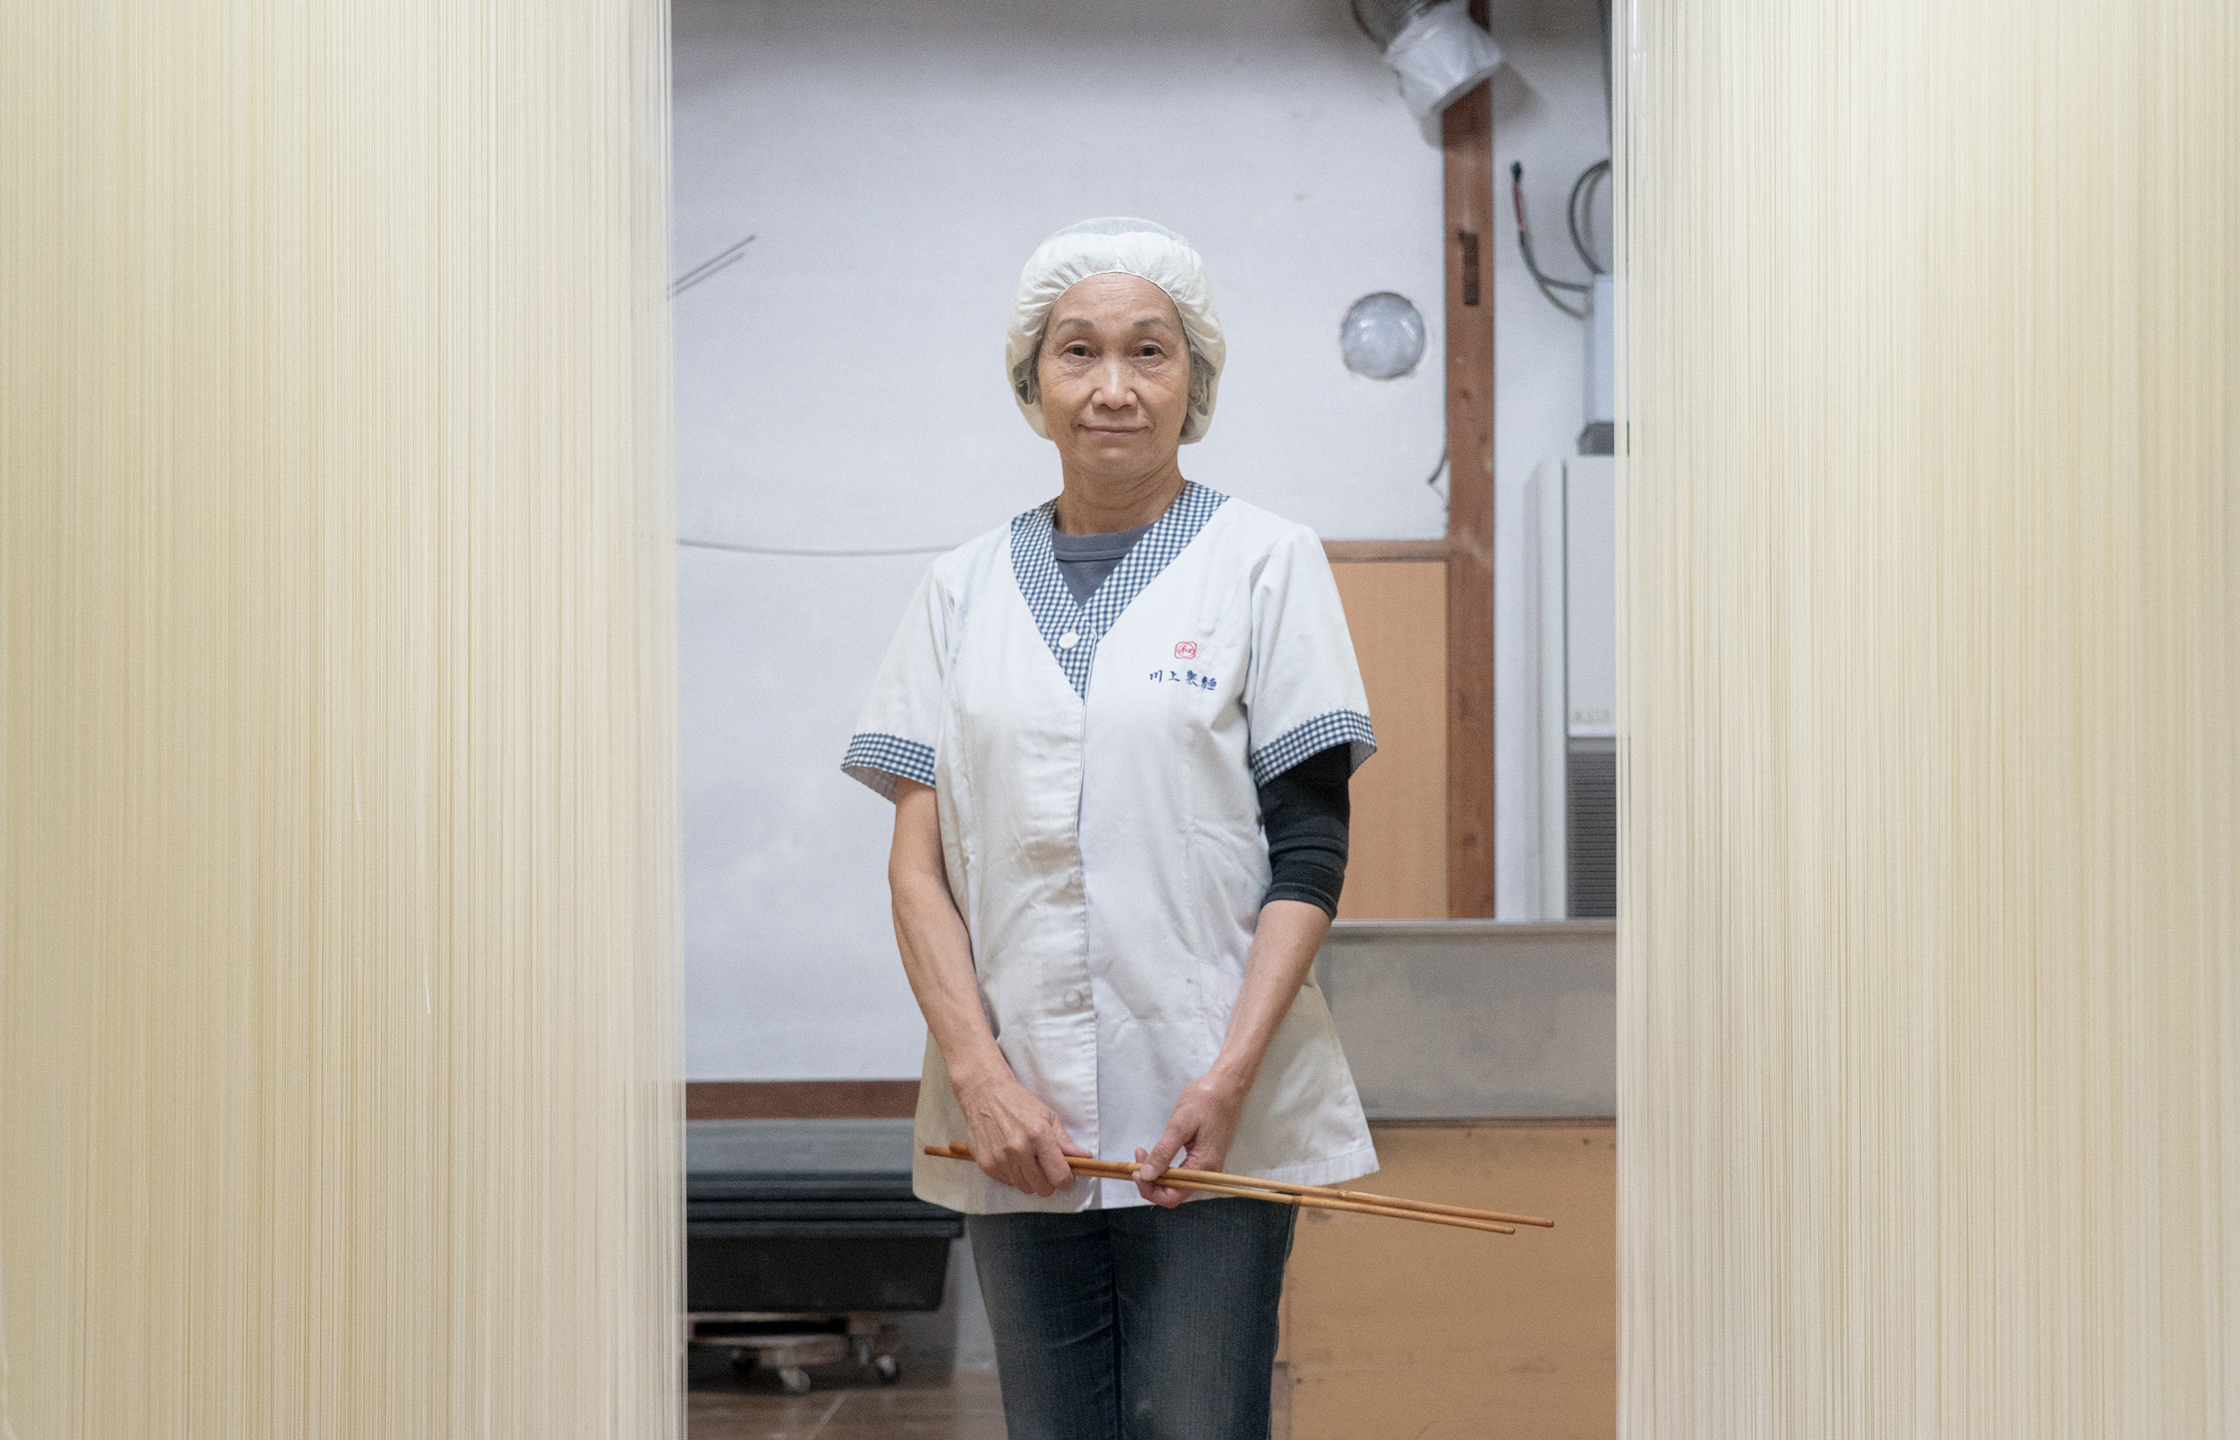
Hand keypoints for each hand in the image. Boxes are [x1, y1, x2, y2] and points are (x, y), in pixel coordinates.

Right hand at [957, 1073, 1089, 1197]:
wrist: (985, 1094)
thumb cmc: (1019, 1103)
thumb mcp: (1048, 1117)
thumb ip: (1065, 1142)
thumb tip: (1084, 1158)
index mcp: (1038, 1135)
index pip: (1058, 1175)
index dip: (1067, 1182)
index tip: (1067, 1180)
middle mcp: (1018, 1149)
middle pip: (1043, 1188)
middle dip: (1049, 1181)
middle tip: (1046, 1168)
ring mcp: (1000, 1159)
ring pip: (1025, 1188)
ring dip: (1031, 1180)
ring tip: (1028, 1160)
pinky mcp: (986, 1165)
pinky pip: (1008, 1183)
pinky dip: (1014, 1176)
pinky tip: (1012, 1158)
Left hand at [1133, 1069, 1249, 1207]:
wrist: (1226, 1086)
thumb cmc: (1205, 1101)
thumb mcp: (1180, 1125)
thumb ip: (1163, 1153)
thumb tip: (1146, 1175)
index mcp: (1203, 1167)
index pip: (1172, 1196)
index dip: (1150, 1190)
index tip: (1136, 1171)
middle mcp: (1207, 1173)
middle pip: (1173, 1193)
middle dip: (1150, 1181)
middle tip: (1137, 1159)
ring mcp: (1206, 1166)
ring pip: (1176, 1183)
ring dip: (1156, 1174)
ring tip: (1142, 1154)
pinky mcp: (1203, 1158)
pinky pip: (1181, 1172)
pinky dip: (1165, 1167)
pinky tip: (1155, 1154)